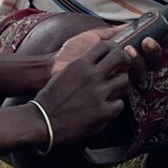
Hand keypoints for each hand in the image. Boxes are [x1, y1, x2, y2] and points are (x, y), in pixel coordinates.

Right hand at [30, 25, 157, 143]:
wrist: (41, 121)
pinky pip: (120, 104)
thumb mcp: (65, 73)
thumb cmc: (50, 98)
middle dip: (125, 62)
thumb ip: (82, 66)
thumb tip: (97, 62)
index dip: (114, 49)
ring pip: (124, 81)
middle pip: (120, 58)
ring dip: (122, 85)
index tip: (116, 55)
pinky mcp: (103, 112)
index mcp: (80, 64)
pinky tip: (108, 108)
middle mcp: (91, 76)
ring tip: (115, 91)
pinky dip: (115, 105)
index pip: (105, 45)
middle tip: (123, 70)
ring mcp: (99, 94)